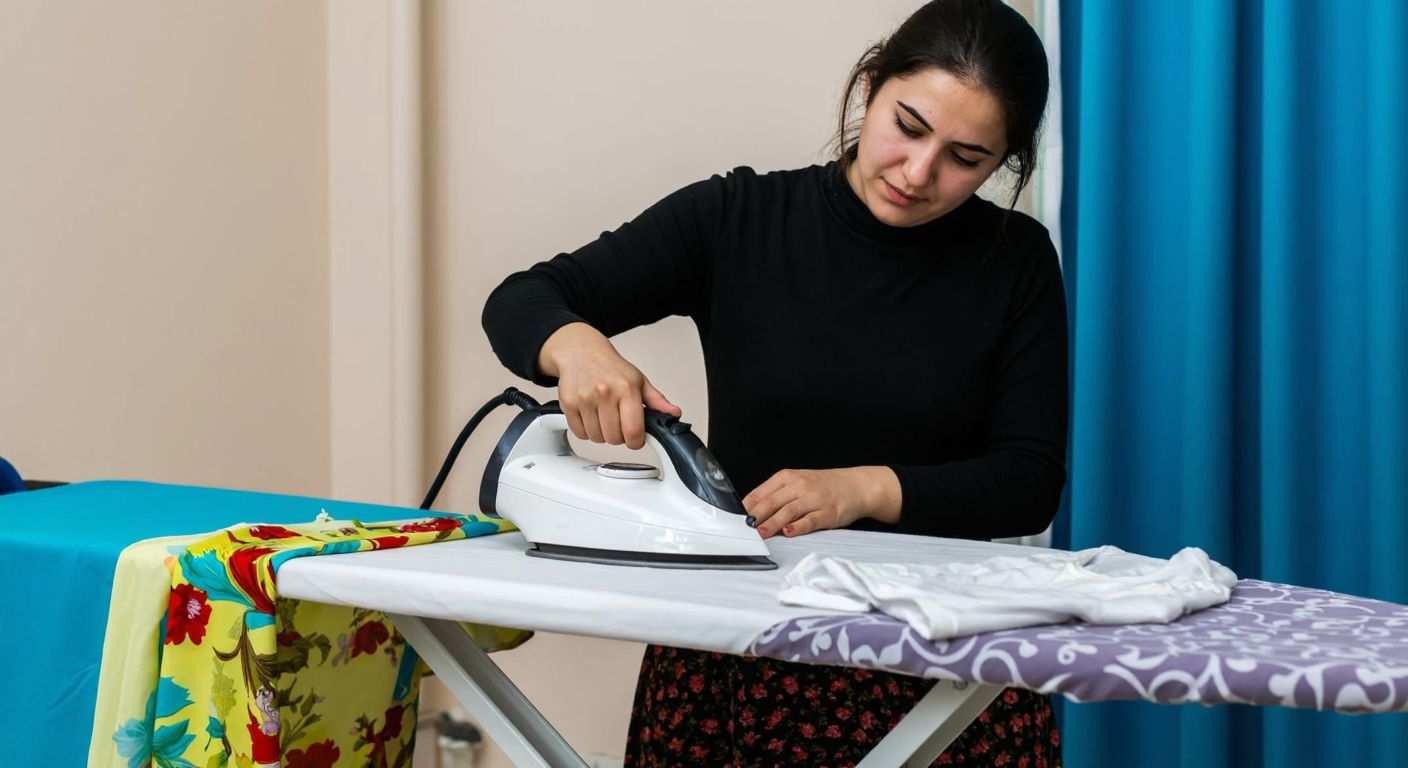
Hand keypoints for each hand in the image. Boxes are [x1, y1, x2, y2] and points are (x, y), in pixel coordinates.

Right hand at [537, 322, 680, 448]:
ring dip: (602, 434)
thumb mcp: (638, 380)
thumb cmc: (610, 368)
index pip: (633, 431)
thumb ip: (657, 401)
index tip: (636, 438)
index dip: (636, 441)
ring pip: (596, 438)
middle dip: (619, 436)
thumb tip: (673, 414)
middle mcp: (605, 393)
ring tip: (603, 417)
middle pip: (614, 438)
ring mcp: (585, 398)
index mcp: (626, 388)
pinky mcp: (568, 404)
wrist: (580, 352)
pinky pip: (580, 433)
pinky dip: (586, 431)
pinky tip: (590, 417)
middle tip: (618, 423)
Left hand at [742, 466, 900, 538]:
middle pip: (772, 502)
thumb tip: (752, 513)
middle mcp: (799, 486)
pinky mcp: (827, 513)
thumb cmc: (823, 486)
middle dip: (755, 517)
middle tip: (742, 530)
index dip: (746, 507)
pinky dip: (798, 527)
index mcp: (787, 478)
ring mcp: (813, 500)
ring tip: (760, 534)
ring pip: (788, 512)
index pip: (761, 493)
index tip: (734, 519)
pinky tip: (788, 532)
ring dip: (772, 524)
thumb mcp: (797, 483)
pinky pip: (809, 520)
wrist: (856, 486)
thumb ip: (776, 495)